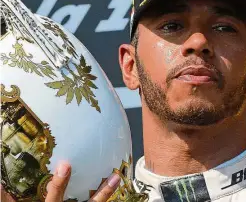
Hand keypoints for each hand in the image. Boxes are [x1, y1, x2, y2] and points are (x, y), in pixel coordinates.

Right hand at [1, 162, 120, 201]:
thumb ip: (8, 200)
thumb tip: (0, 185)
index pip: (54, 196)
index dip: (60, 183)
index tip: (66, 165)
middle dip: (102, 192)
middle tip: (116, 176)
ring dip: (106, 195)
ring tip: (118, 177)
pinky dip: (101, 200)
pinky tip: (113, 190)